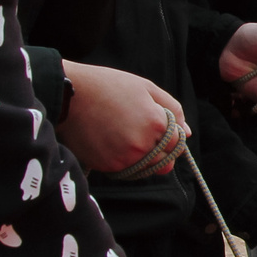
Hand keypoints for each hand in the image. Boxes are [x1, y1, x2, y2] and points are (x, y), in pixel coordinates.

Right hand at [56, 62, 182, 175]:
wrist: (69, 94)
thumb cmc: (108, 86)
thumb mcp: (146, 88)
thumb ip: (172, 109)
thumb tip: (187, 133)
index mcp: (156, 123)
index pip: (178, 143)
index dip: (172, 136)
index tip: (160, 128)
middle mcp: (143, 145)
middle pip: (165, 162)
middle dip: (160, 152)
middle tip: (143, 135)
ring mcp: (125, 158)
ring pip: (145, 169)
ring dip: (142, 159)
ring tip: (124, 136)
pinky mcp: (108, 166)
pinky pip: (125, 171)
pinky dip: (123, 161)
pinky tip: (112, 141)